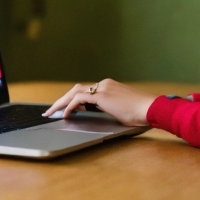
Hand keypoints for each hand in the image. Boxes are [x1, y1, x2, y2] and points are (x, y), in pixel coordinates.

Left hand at [42, 79, 156, 126]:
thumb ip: (111, 108)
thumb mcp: (122, 109)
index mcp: (109, 86)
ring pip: (74, 92)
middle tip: (50, 111)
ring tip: (51, 112)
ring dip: (61, 102)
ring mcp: (102, 88)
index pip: (85, 91)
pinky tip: (65, 115)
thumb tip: (104, 114)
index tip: (64, 109)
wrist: (149, 108)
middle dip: (62, 100)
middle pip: (76, 89)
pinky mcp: (101, 96)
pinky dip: (69, 106)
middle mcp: (104, 84)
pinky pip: (78, 99)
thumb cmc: (140, 112)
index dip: (71, 100)